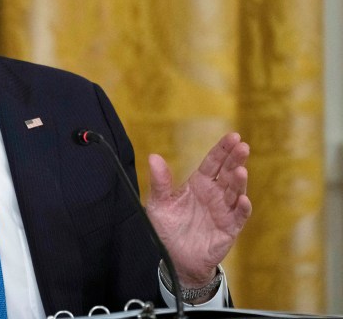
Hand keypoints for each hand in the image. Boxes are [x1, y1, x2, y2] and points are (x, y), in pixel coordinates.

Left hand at [145, 132, 251, 288]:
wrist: (175, 259)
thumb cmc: (168, 229)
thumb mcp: (159, 203)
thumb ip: (160, 182)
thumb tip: (153, 156)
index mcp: (199, 184)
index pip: (213, 163)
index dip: (223, 150)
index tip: (233, 136)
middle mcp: (214, 194)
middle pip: (228, 173)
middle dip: (235, 159)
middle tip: (242, 146)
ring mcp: (223, 211)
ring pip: (235, 192)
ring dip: (239, 181)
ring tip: (241, 170)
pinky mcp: (228, 229)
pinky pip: (238, 217)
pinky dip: (241, 208)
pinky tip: (242, 199)